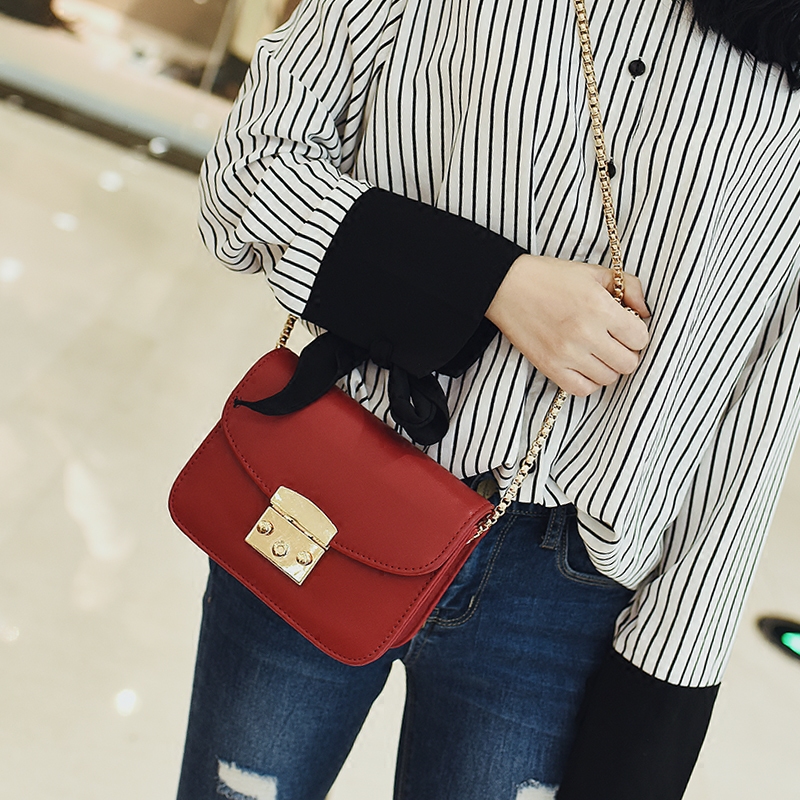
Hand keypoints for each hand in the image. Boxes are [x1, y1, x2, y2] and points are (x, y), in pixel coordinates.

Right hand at [485, 254, 650, 395]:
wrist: (506, 287)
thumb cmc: (550, 278)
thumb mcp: (593, 272)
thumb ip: (629, 286)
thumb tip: (645, 312)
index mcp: (599, 307)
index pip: (640, 338)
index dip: (636, 333)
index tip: (625, 328)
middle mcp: (586, 333)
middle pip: (628, 363)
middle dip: (626, 352)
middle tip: (613, 341)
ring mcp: (567, 354)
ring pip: (608, 378)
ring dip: (607, 367)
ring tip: (596, 352)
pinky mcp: (550, 367)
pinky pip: (583, 389)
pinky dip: (589, 381)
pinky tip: (583, 366)